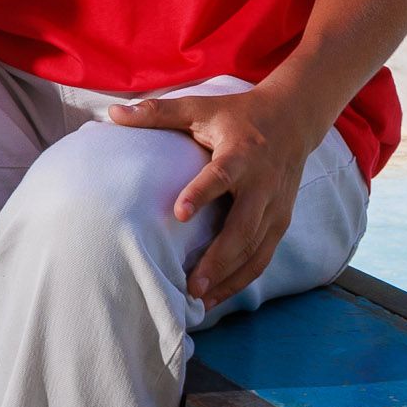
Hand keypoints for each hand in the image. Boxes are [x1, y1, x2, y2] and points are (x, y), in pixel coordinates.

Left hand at [107, 85, 322, 307]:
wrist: (293, 120)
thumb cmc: (238, 115)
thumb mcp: (200, 107)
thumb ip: (158, 113)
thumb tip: (114, 113)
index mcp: (241, 153)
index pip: (222, 175)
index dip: (201, 193)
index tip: (179, 213)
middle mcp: (262, 184)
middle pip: (244, 227)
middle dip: (219, 258)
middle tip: (191, 285)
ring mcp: (276, 207)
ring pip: (255, 250)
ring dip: (229, 278)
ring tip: (199, 300)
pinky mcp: (281, 222)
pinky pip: (263, 257)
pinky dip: (241, 280)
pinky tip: (216, 297)